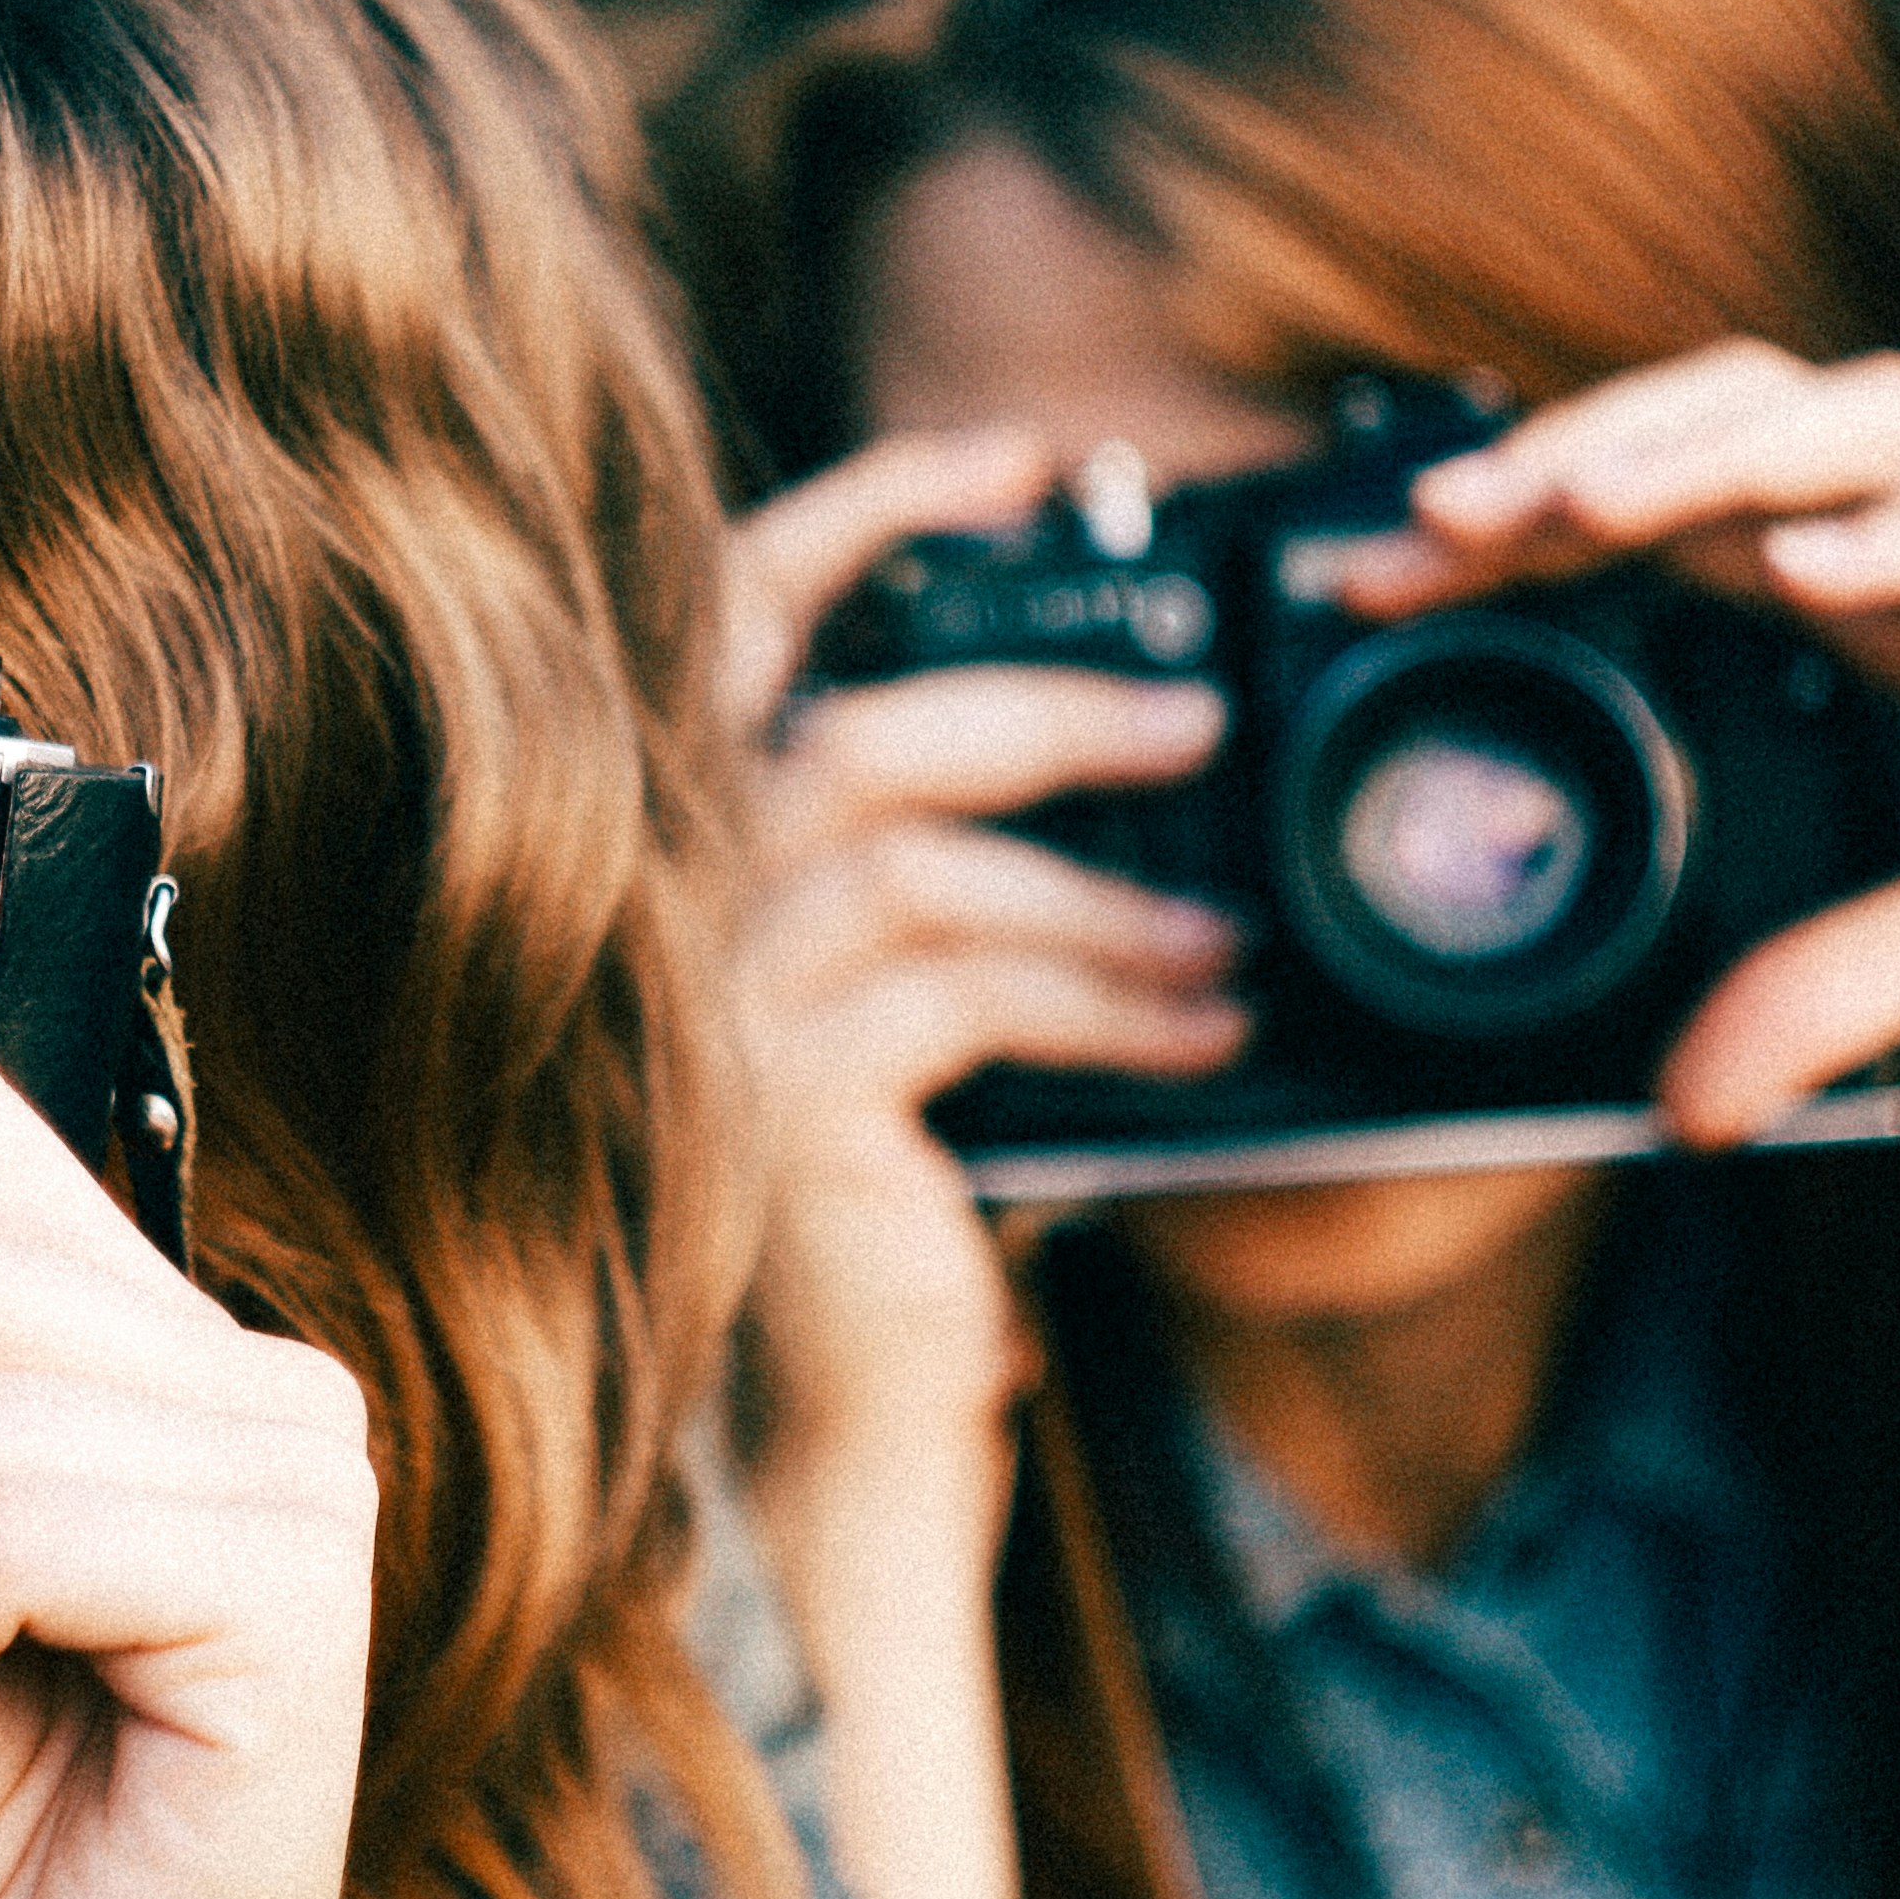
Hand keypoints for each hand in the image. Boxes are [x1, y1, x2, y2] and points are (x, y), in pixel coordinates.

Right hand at [721, 431, 1244, 1451]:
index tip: (1020, 463)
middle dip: (1048, 710)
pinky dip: (1106, 1000)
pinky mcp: (785, 1103)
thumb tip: (1131, 738)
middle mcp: (670, 909)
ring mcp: (714, 1007)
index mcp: (689, 848)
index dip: (867, 513)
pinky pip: (967, 996)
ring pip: (923, 869)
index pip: (736, 620)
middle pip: (856, 736)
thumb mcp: (913, 1001)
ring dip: (1103, 892)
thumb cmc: (894, 1201)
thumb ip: (944, 871)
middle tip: (1198, 718)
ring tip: (1229, 939)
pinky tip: (1200, 1029)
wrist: (848, 1435)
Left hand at [1336, 339, 1899, 1134]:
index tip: (1373, 586)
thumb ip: (1823, 992)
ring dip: (1702, 453)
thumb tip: (1688, 1111)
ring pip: (1849, 424)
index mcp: (1877, 587)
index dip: (1518, 534)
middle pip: (1721, 428)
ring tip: (1573, 506)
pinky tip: (1803, 565)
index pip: (1663, 521)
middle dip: (1568, 460)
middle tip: (1426, 529)